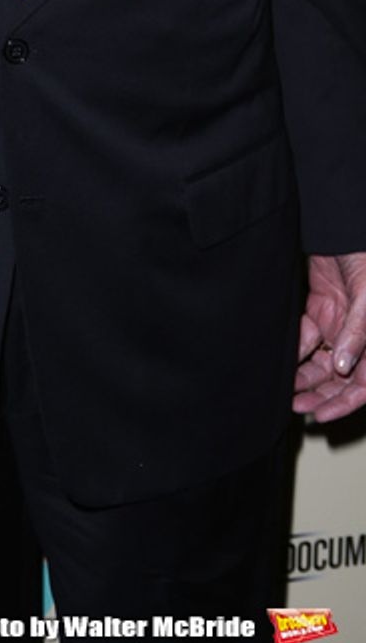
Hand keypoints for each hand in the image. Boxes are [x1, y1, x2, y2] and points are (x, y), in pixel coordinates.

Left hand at [294, 252, 365, 420]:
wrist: (343, 226)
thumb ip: (358, 333)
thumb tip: (342, 367)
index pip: (364, 384)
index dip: (345, 403)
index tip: (320, 415)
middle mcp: (359, 336)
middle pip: (341, 376)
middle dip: (320, 393)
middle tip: (296, 404)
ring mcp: (340, 322)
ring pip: (321, 358)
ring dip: (305, 373)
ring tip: (285, 386)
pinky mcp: (321, 306)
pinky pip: (307, 333)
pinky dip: (297, 343)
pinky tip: (287, 349)